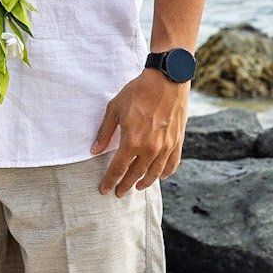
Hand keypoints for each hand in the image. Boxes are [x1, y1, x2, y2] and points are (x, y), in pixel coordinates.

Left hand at [91, 69, 188, 194]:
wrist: (166, 80)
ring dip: (144, 182)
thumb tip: (95, 151)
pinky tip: (160, 176)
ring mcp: (166, 146)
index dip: (110, 181)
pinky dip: (165, 172)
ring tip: (137, 187)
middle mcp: (150, 148)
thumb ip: (105, 132)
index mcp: (132, 141)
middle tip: (119, 192)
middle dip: (125, 185)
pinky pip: (172, 164)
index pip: (117, 169)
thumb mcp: (114, 109)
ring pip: (154, 173)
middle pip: (135, 174)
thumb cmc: (137, 92)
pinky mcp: (177, 141)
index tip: (104, 189)